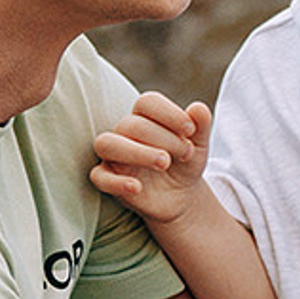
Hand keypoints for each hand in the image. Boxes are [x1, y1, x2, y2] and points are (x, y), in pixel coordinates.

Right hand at [92, 93, 212, 223]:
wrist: (181, 196)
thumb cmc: (185, 163)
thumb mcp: (199, 145)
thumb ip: (200, 126)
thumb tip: (199, 108)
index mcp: (146, 117)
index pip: (146, 102)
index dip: (168, 113)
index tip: (190, 130)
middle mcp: (125, 132)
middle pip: (130, 124)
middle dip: (163, 138)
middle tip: (186, 153)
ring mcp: (113, 156)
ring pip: (107, 144)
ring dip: (136, 152)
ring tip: (164, 163)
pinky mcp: (108, 179)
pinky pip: (99, 177)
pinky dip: (116, 182)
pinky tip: (137, 187)